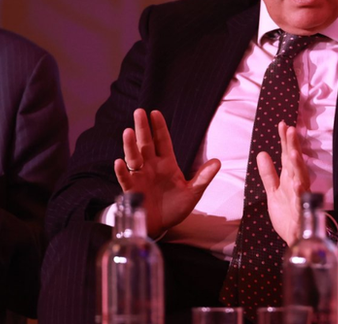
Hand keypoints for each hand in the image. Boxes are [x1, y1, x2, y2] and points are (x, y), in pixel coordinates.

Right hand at [115, 109, 219, 237]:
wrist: (162, 226)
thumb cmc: (175, 207)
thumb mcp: (193, 192)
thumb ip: (203, 177)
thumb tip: (218, 162)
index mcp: (167, 163)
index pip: (162, 141)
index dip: (159, 128)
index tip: (155, 113)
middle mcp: (151, 166)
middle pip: (146, 144)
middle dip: (143, 128)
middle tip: (139, 112)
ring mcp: (140, 177)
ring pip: (134, 157)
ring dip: (130, 145)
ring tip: (128, 132)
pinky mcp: (132, 190)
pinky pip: (126, 178)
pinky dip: (122, 171)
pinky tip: (120, 162)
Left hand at [257, 122, 310, 245]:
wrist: (296, 238)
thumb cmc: (287, 214)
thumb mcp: (273, 191)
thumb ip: (268, 173)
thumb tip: (262, 154)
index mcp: (290, 179)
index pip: (287, 156)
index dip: (285, 141)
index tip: (282, 124)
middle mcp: (297, 185)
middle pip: (294, 162)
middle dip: (293, 146)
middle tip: (290, 129)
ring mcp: (300, 198)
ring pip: (300, 178)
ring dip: (298, 165)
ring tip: (294, 151)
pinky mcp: (301, 213)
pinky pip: (302, 202)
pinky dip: (300, 193)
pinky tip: (297, 184)